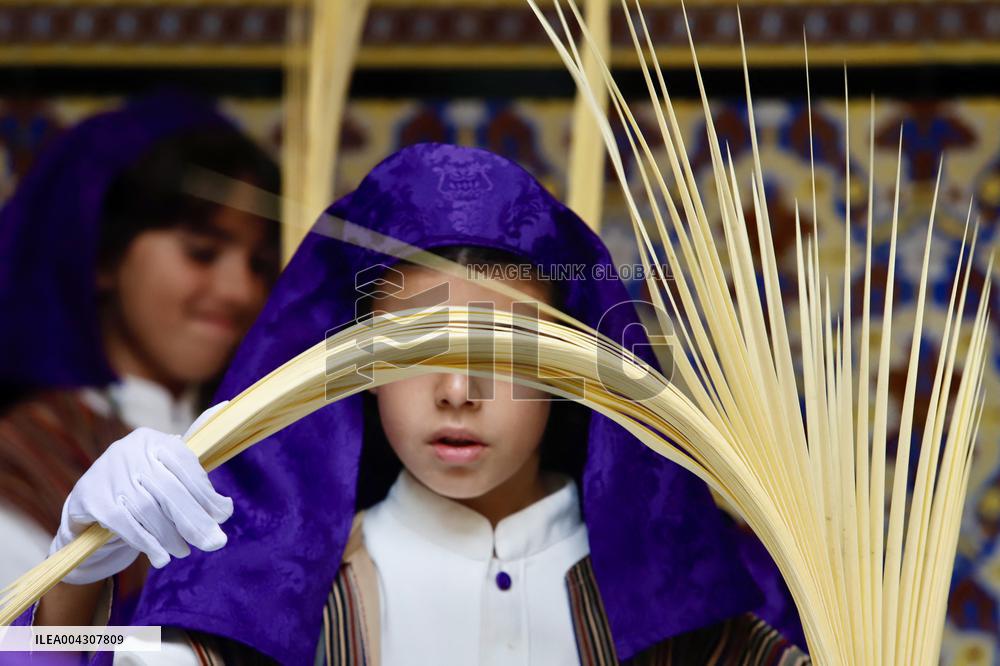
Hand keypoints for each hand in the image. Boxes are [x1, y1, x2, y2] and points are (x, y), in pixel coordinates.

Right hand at [51, 402, 233, 584]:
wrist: (89, 503)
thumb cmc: (139, 487)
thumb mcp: (164, 472)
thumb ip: (193, 474)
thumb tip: (224, 472)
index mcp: (152, 440)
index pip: (186, 463)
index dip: (206, 492)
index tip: (223, 515)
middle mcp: (128, 451)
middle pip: (170, 489)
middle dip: (196, 519)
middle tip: (214, 543)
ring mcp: (107, 473)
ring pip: (148, 508)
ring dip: (171, 535)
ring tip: (184, 551)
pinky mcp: (91, 498)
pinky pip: (125, 523)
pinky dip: (147, 542)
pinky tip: (161, 557)